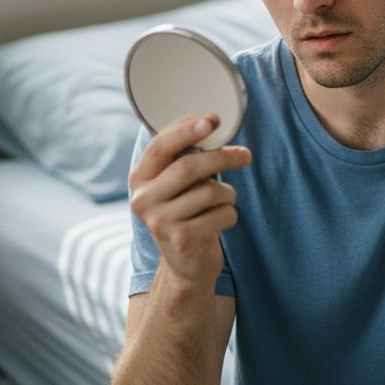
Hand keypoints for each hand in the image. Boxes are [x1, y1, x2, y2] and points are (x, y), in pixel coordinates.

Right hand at [128, 114, 251, 287]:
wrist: (186, 264)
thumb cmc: (187, 212)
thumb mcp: (177, 185)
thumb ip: (185, 157)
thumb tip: (212, 124)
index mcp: (139, 179)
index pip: (160, 145)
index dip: (187, 129)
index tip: (213, 120)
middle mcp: (143, 200)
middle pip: (188, 166)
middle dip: (223, 156)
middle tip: (244, 155)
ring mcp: (160, 222)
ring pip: (210, 191)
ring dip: (228, 192)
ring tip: (225, 199)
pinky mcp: (181, 240)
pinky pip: (221, 214)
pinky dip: (230, 214)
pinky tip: (220, 220)